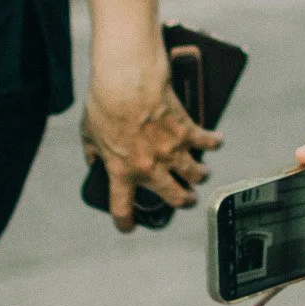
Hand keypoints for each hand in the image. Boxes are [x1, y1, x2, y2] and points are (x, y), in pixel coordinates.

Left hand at [82, 39, 219, 233]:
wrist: (126, 79)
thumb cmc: (104, 102)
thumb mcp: (88, 133)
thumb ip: (92, 152)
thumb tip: (92, 160)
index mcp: (121, 171)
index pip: (122, 209)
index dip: (126, 223)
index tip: (129, 226)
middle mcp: (149, 167)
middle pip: (175, 198)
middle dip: (184, 201)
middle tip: (187, 198)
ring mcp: (171, 150)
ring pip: (197, 175)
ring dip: (200, 175)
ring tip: (201, 173)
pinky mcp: (186, 130)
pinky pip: (208, 142)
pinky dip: (213, 141)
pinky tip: (216, 140)